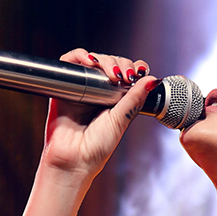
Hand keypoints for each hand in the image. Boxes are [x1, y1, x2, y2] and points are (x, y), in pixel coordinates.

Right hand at [40, 49, 157, 182]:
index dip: (134, 67)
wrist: (74, 160)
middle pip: (111, 63)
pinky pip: (69, 62)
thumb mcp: (121, 120)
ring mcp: (81, 87)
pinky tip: (90, 62)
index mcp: (115, 99)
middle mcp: (98, 91)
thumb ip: (134, 99)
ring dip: (104, 60)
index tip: (140, 71)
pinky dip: (79, 55)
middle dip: (121, 63)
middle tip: (125, 76)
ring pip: (93, 60)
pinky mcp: (64, 86)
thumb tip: (152, 80)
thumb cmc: (97, 148)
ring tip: (111, 72)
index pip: (126, 73)